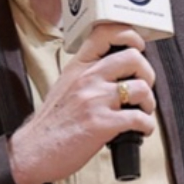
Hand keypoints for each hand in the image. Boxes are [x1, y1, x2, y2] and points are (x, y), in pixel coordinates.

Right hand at [8, 23, 155, 183]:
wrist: (34, 150)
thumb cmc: (52, 122)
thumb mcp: (66, 85)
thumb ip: (88, 74)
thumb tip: (118, 71)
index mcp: (79, 66)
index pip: (106, 33)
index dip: (130, 36)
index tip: (137, 48)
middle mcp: (88, 78)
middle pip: (134, 58)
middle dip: (147, 74)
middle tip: (143, 89)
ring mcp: (95, 100)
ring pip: (141, 88)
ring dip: (149, 103)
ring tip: (142, 112)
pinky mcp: (102, 124)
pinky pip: (140, 118)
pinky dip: (147, 126)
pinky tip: (141, 130)